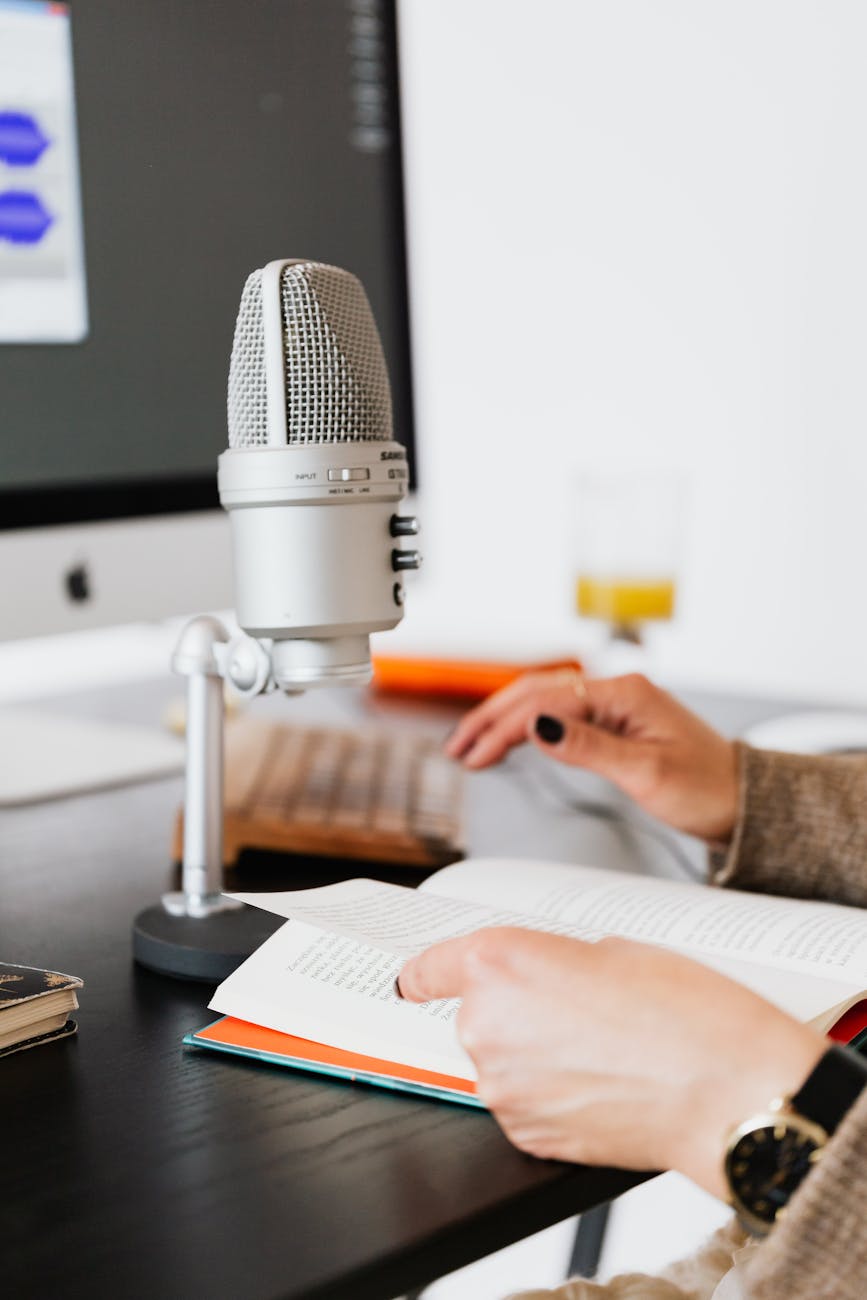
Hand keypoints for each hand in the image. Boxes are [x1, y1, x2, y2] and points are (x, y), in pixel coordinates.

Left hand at [398, 928, 824, 1197]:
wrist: (725, 1091)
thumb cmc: (684, 1012)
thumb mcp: (611, 950)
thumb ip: (552, 961)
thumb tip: (541, 982)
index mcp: (498, 963)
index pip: (428, 968)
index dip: (426, 974)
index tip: (418, 980)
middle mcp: (485, 1025)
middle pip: (473, 1014)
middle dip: (513, 1011)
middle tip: (573, 1009)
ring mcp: (502, 1087)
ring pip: (500, 1062)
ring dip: (532, 1055)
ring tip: (600, 1049)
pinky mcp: (525, 1135)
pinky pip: (522, 1103)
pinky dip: (549, 1095)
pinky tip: (599, 1083)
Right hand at [445, 670, 738, 842]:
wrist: (742, 801)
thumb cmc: (707, 788)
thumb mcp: (646, 773)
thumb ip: (589, 747)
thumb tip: (539, 728)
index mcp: (625, 694)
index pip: (547, 703)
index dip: (504, 728)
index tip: (474, 753)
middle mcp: (618, 692)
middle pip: (538, 692)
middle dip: (493, 717)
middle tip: (459, 746)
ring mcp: (616, 705)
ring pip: (546, 700)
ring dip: (506, 720)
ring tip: (472, 745)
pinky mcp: (616, 723)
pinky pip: (562, 714)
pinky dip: (529, 726)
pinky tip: (512, 740)